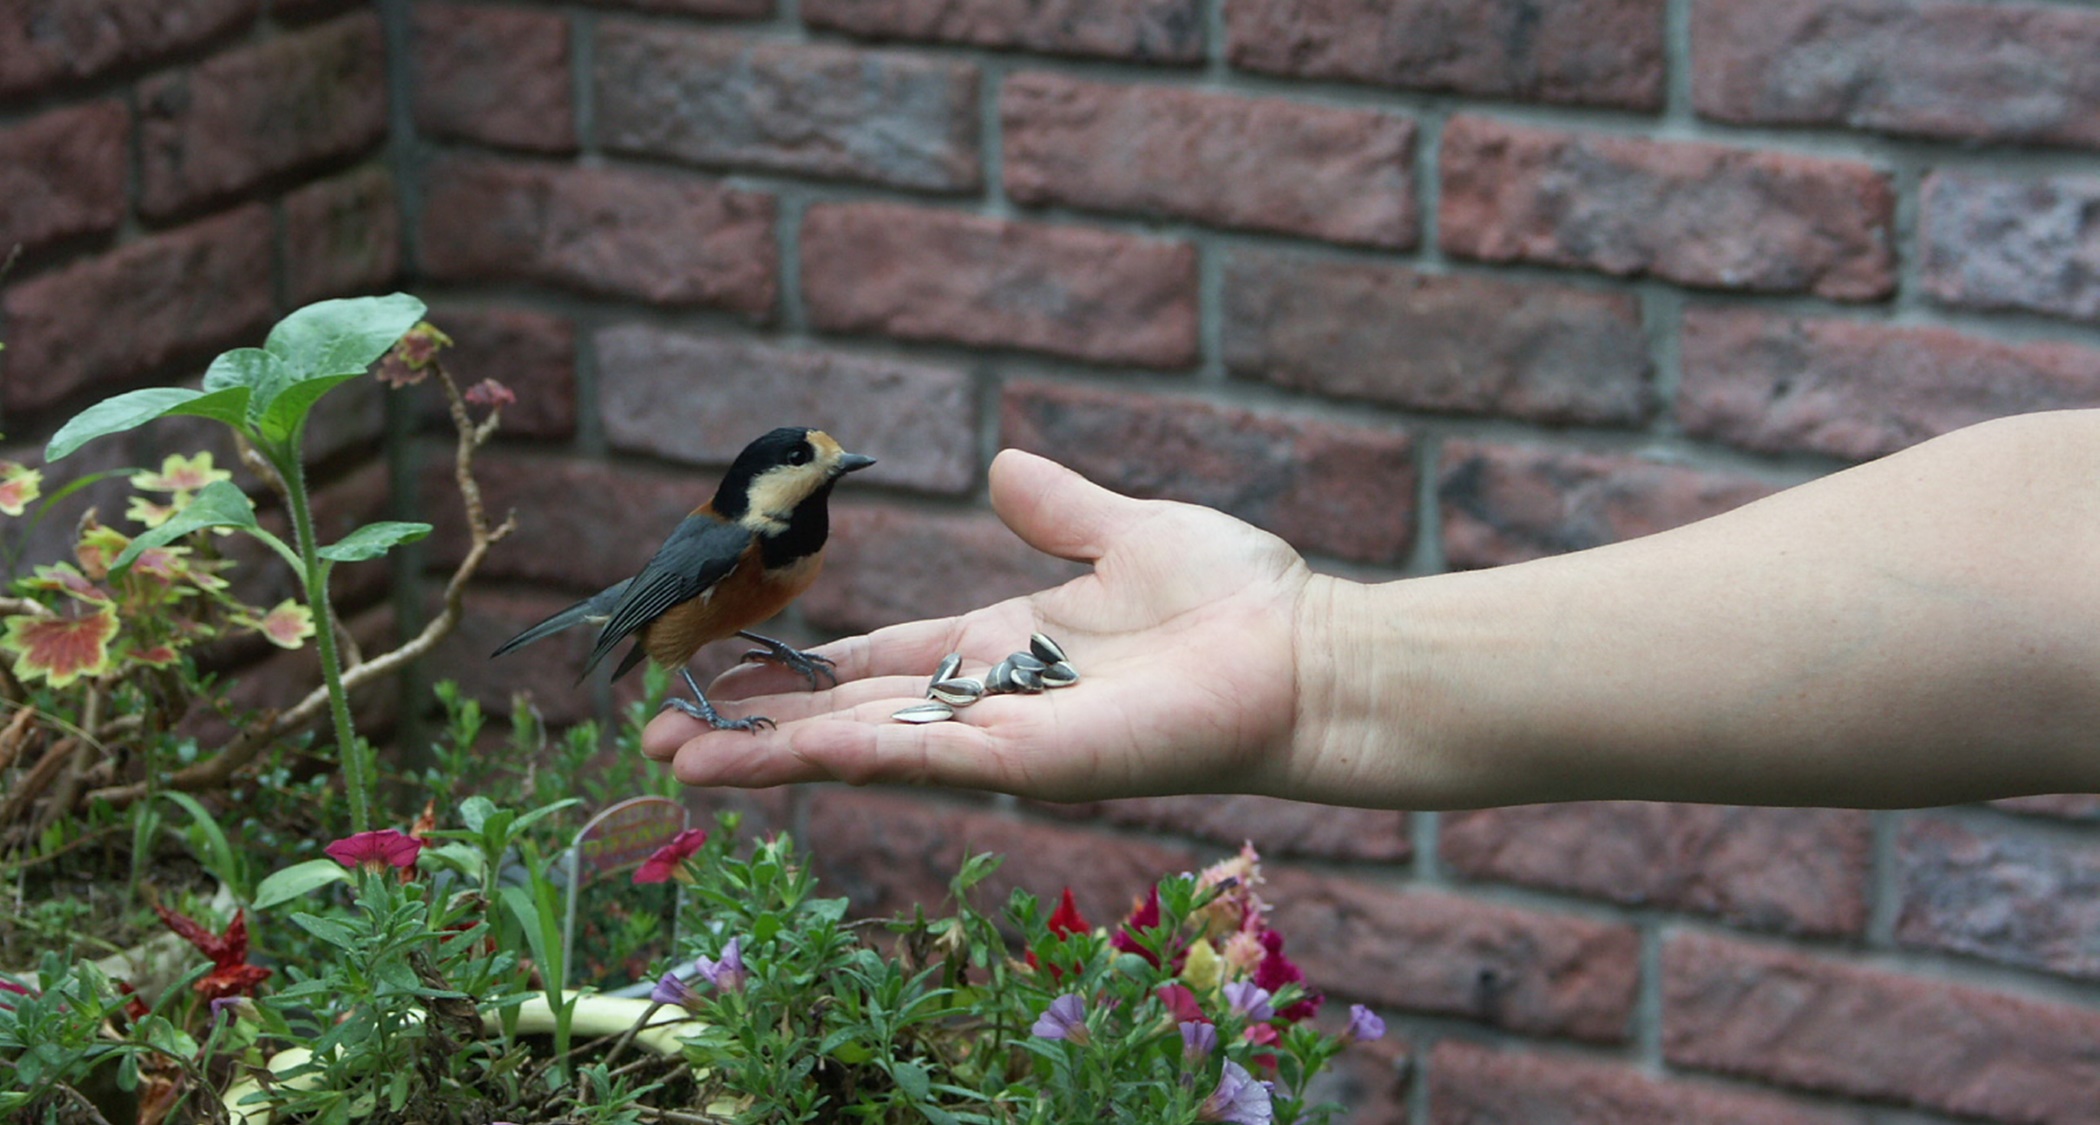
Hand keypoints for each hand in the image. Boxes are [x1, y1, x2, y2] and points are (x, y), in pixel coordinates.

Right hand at [641, 449, 1317, 801]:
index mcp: (1004, 648)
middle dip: (756, 733)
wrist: (1306, 654)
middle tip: (660, 739)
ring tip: (677, 763)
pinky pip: (929, 757)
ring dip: (774, 758)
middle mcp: (993, 702)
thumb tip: (1003, 466)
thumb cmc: (1233, 600)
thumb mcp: (1123, 532)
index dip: (799, 675)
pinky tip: (781, 755)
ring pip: (867, 748)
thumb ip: (1057, 509)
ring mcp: (1009, 740)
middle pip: (850, 718)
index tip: (722, 678)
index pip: (879, 664)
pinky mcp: (1038, 764)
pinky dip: (853, 755)